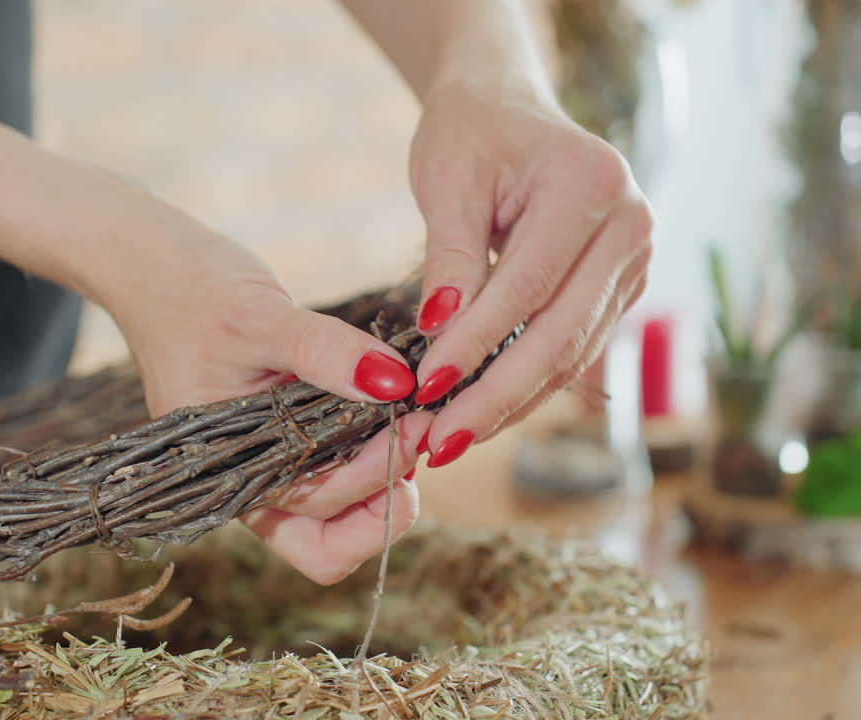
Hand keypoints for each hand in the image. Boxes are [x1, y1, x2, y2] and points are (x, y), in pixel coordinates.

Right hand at [100, 203, 428, 584]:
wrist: (156, 270)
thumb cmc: (191, 294)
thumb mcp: (260, 316)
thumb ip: (325, 351)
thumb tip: (396, 383)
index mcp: (231, 480)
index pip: (316, 541)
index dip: (372, 510)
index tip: (406, 440)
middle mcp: (255, 485)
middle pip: (339, 529)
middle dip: (389, 485)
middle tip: (425, 420)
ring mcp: (274, 462)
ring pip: (345, 505)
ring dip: (389, 471)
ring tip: (417, 415)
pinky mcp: (291, 432)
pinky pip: (342, 459)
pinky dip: (377, 442)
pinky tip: (397, 402)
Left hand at [407, 78, 651, 466]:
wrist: (506, 108)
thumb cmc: (471, 134)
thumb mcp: (448, 180)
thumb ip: (451, 256)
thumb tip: (441, 331)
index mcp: (592, 184)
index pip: (528, 286)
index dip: (476, 344)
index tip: (424, 388)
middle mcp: (630, 224)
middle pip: (561, 333)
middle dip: (496, 395)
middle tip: (440, 442)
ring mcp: (635, 260)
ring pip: (572, 353)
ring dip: (512, 403)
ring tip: (452, 439)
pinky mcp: (621, 287)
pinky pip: (574, 348)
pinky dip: (528, 385)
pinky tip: (483, 414)